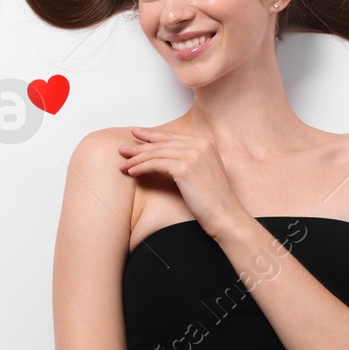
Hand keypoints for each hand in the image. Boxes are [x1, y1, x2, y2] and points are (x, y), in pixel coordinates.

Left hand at [119, 126, 249, 240]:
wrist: (226, 216)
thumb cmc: (215, 200)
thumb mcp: (203, 172)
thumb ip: (189, 160)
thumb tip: (163, 157)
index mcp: (206, 143)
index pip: (172, 137)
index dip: (152, 135)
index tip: (136, 133)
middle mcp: (200, 144)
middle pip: (162, 143)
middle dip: (139, 146)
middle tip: (122, 149)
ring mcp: (193, 154)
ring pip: (156, 153)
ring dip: (136, 158)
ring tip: (122, 163)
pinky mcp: (185, 168)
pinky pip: (155, 164)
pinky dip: (141, 167)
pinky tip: (132, 171)